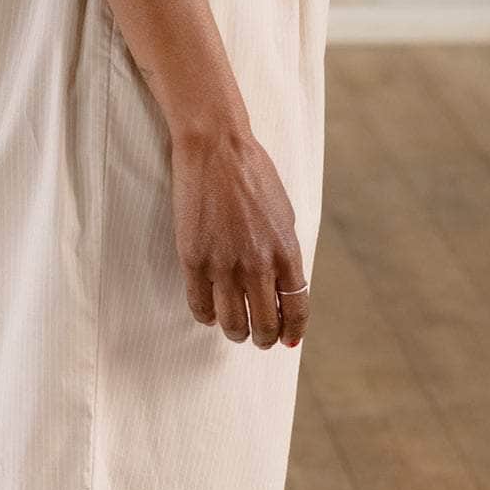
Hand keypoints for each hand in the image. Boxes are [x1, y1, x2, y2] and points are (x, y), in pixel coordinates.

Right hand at [170, 123, 308, 348]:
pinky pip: (200, 306)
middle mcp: (258, 264)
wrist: (216, 149)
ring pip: (232, 322)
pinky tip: (209, 313)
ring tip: (234, 330)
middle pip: (265, 324)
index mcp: (286, 252)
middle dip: (264, 338)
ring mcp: (224, 264)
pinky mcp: (194, 260)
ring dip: (235, 332)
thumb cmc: (253, 175)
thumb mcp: (285, 214)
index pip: (295, 308)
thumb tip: (285, 286)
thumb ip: (285, 252)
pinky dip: (206, 316)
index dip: (292, 331)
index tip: (288, 340)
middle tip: (259, 338)